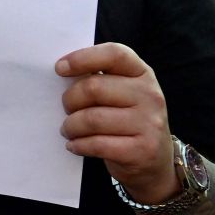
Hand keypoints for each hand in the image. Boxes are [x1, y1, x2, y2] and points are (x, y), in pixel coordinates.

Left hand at [58, 43, 175, 202]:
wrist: (154, 161)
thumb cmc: (125, 120)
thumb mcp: (121, 93)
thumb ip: (99, 79)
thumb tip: (61, 72)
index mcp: (142, 74)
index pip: (115, 54)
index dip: (83, 58)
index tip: (60, 68)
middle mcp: (150, 95)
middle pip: (94, 88)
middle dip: (70, 100)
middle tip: (67, 109)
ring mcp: (149, 123)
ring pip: (92, 118)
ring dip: (71, 126)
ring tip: (68, 129)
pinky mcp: (143, 150)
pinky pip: (97, 144)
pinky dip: (78, 145)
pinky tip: (75, 145)